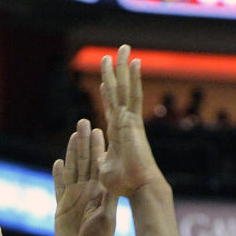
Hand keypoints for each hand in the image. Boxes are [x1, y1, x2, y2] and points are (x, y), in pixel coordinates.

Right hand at [53, 118, 115, 235]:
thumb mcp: (105, 220)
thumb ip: (106, 202)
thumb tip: (110, 184)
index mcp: (98, 193)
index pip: (97, 164)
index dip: (97, 147)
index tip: (98, 128)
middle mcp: (86, 192)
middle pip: (83, 162)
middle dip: (83, 142)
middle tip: (84, 121)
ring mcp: (73, 199)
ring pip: (71, 170)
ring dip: (71, 152)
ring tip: (72, 135)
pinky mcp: (61, 209)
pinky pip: (58, 188)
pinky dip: (57, 175)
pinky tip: (57, 163)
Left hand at [98, 44, 160, 197]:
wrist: (139, 187)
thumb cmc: (123, 184)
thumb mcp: (104, 170)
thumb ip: (101, 161)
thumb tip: (96, 161)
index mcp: (117, 133)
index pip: (111, 109)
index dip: (108, 95)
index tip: (106, 81)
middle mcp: (124, 123)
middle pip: (119, 92)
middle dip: (116, 73)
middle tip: (113, 54)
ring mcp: (129, 120)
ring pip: (126, 88)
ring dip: (123, 68)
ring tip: (123, 48)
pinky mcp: (133, 120)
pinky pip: (134, 94)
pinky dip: (135, 78)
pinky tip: (135, 61)